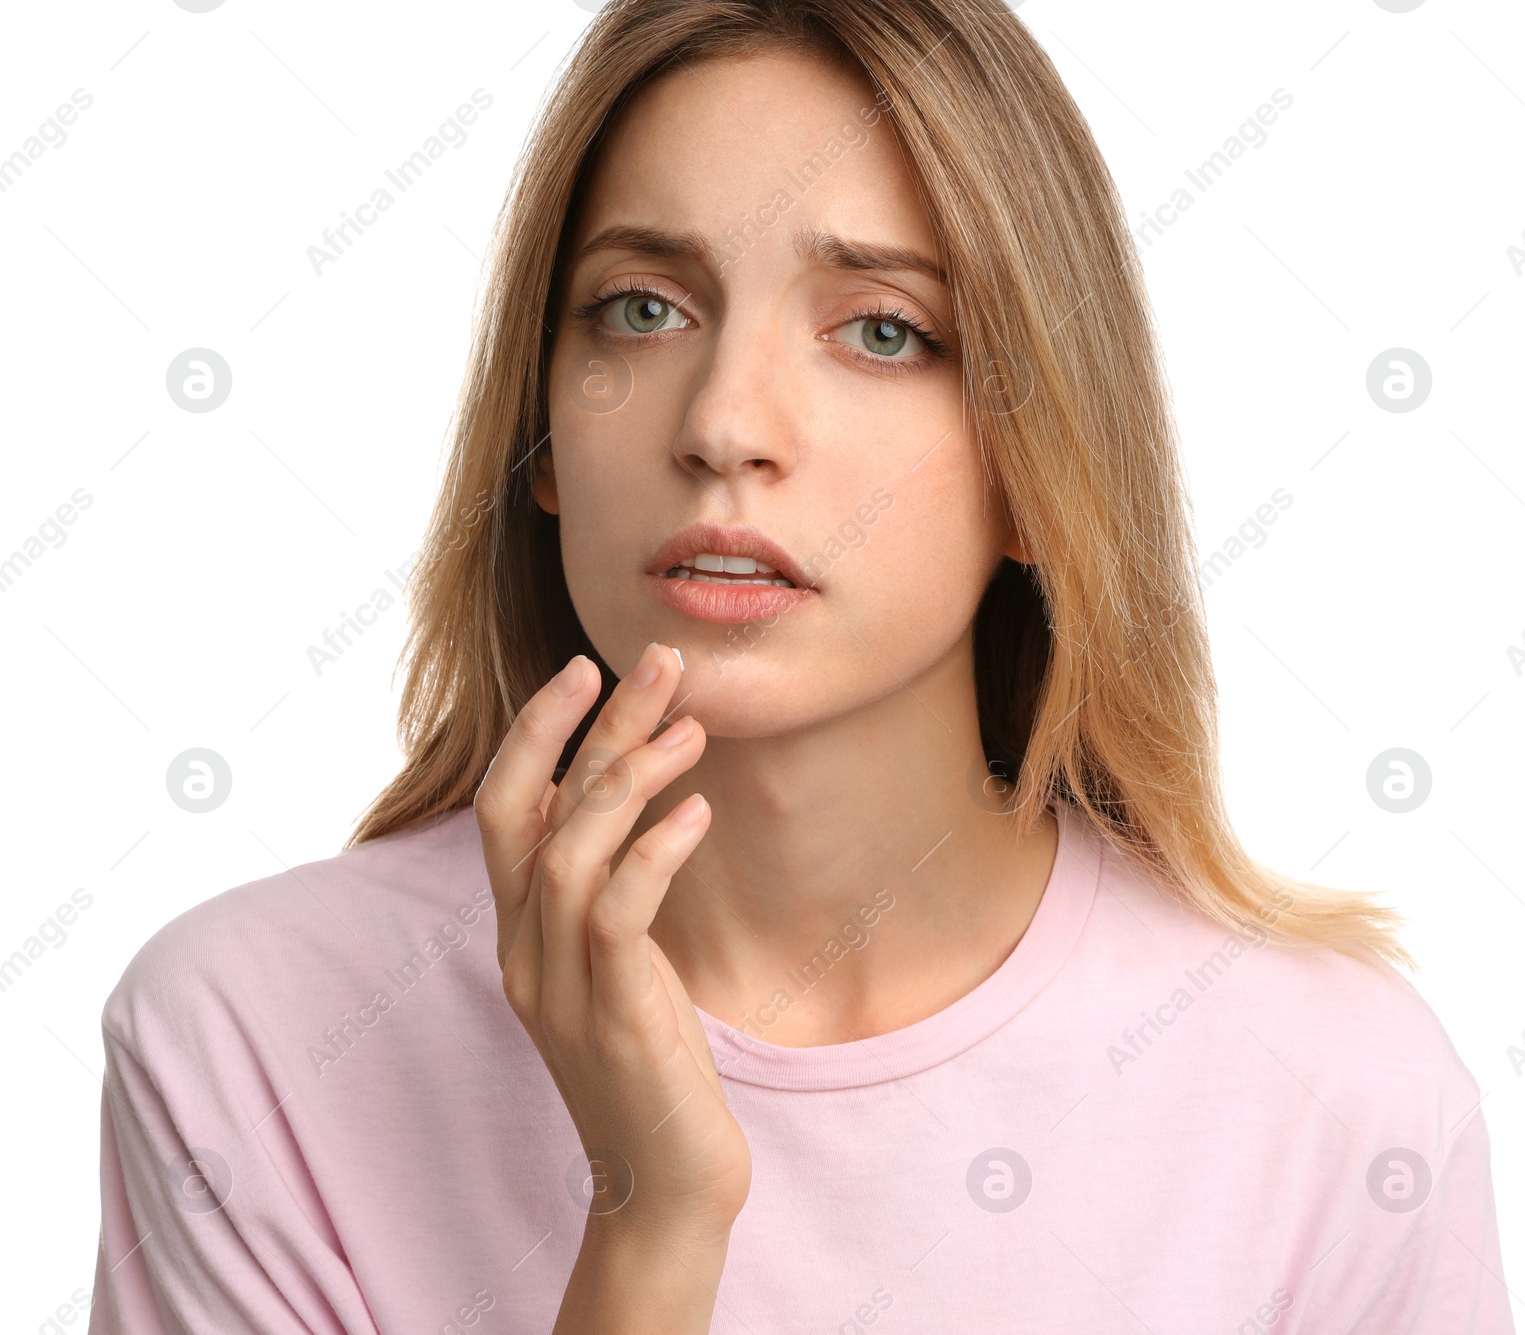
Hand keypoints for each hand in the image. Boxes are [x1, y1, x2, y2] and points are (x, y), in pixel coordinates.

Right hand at [474, 642, 751, 1245]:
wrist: (664, 1184)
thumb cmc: (653, 1060)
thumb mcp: (619, 962)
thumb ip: (608, 888)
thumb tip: (633, 799)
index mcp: (521, 932)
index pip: (504, 807)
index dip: (539, 732)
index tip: (589, 668)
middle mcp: (525, 950)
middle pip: (526, 809)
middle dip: (580, 726)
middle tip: (651, 661)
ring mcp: (561, 987)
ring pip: (568, 850)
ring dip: (629, 775)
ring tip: (693, 726)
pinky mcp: (613, 1016)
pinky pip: (618, 912)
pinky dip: (653, 850)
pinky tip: (699, 810)